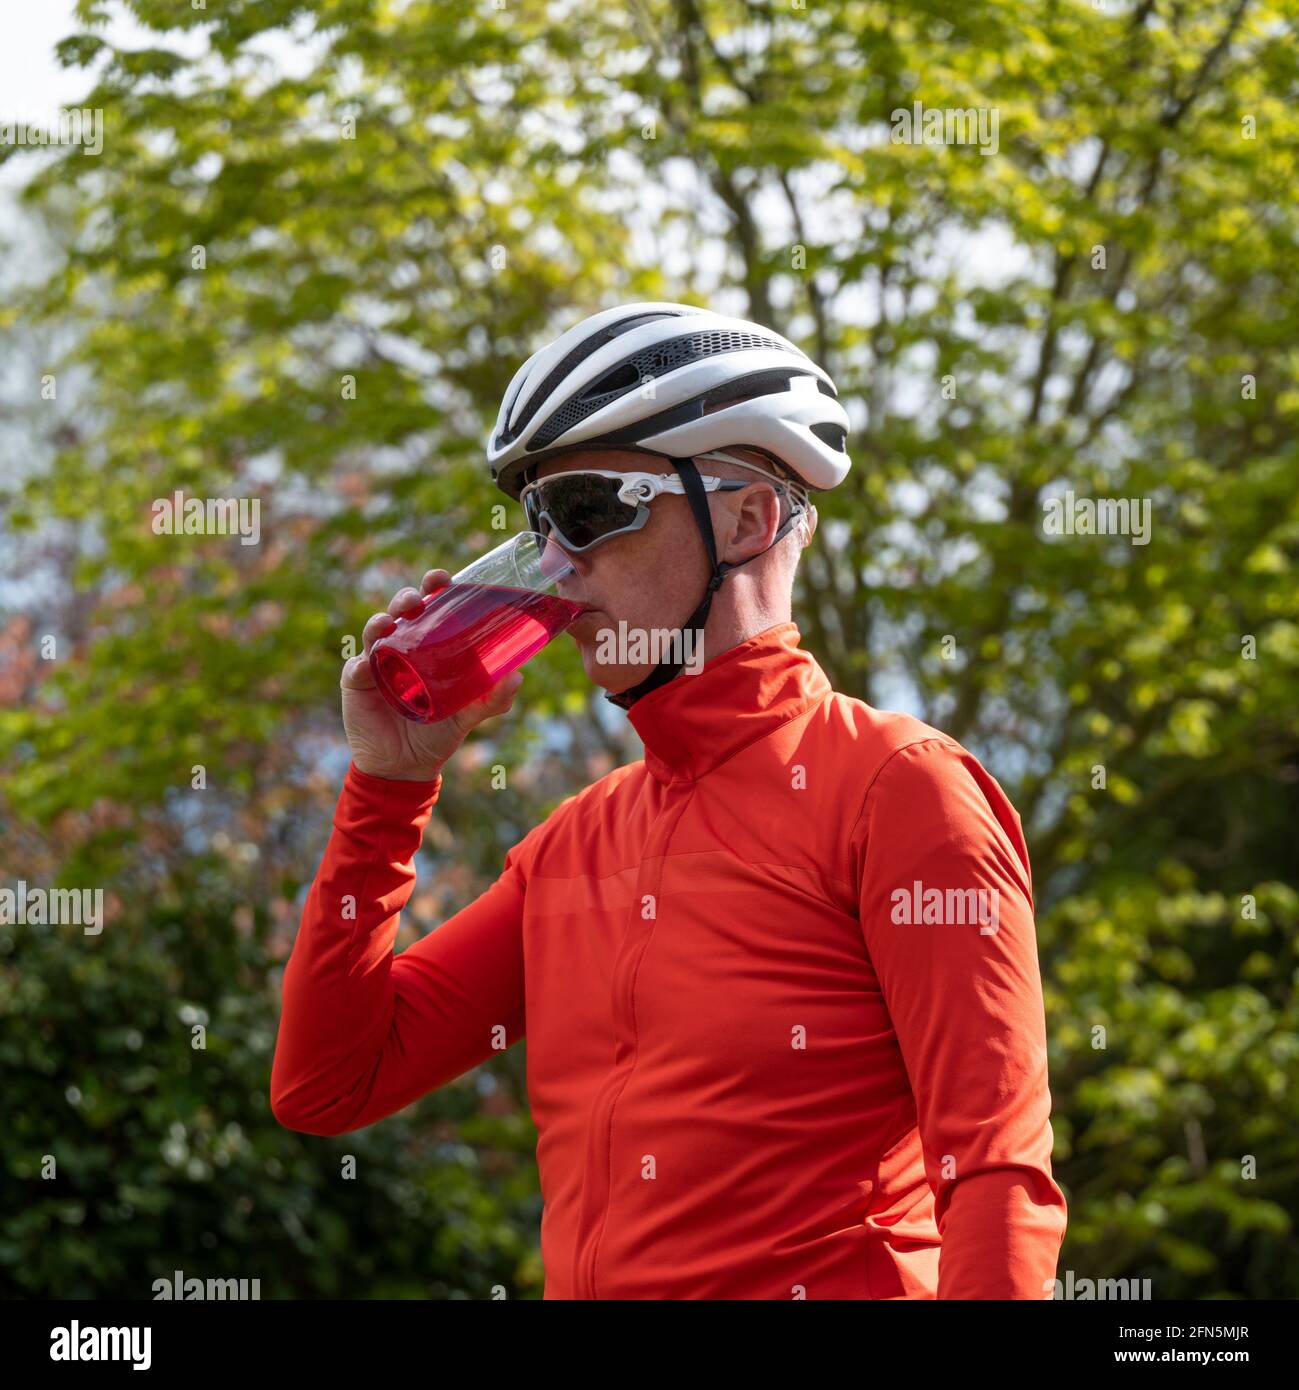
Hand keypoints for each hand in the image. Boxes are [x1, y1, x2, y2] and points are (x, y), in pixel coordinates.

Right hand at [341, 569, 523, 781]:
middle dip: (406, 598)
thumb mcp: (469, 714)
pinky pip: (355, 669)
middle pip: (401, 611)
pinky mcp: (356, 683)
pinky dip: (360, 665)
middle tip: (417, 598)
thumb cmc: (439, 731)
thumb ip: (492, 698)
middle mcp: (402, 646)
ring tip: (388, 624)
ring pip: (374, 632)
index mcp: (429, 644)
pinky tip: (365, 667)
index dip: (435, 588)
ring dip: (380, 623)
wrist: (408, 766)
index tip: (443, 579)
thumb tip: (517, 677)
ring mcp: (377, 661)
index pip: (432, 607)